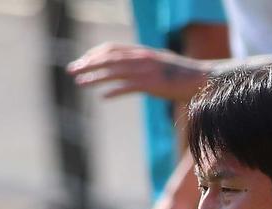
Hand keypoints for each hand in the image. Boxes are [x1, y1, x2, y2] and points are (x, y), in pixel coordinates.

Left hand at [67, 42, 210, 100]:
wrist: (200, 80)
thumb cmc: (179, 75)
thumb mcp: (158, 64)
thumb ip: (142, 64)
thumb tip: (127, 69)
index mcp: (141, 52)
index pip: (112, 48)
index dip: (94, 54)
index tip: (82, 61)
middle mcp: (141, 58)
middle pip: (108, 58)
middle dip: (88, 64)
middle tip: (72, 70)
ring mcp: (146, 71)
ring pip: (114, 72)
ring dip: (94, 77)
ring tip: (80, 83)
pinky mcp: (152, 85)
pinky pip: (128, 87)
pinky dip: (114, 91)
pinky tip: (103, 97)